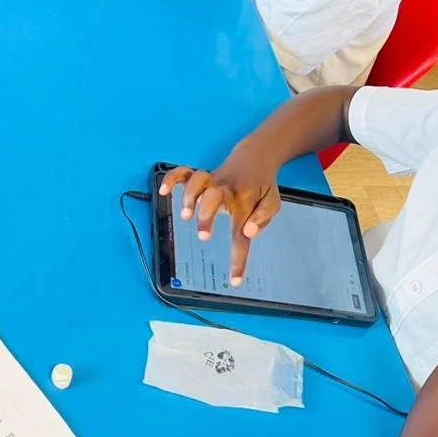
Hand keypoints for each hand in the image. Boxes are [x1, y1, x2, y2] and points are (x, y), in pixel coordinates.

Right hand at [159, 162, 281, 283]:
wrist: (256, 157)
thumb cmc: (262, 186)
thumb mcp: (272, 202)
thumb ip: (263, 218)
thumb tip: (249, 232)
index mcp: (245, 202)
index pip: (241, 233)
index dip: (238, 258)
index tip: (234, 280)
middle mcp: (227, 190)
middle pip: (214, 197)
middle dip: (206, 215)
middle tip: (204, 235)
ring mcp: (213, 180)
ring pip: (198, 181)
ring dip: (189, 196)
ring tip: (185, 215)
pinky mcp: (202, 175)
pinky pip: (184, 172)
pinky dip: (172, 179)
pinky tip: (164, 191)